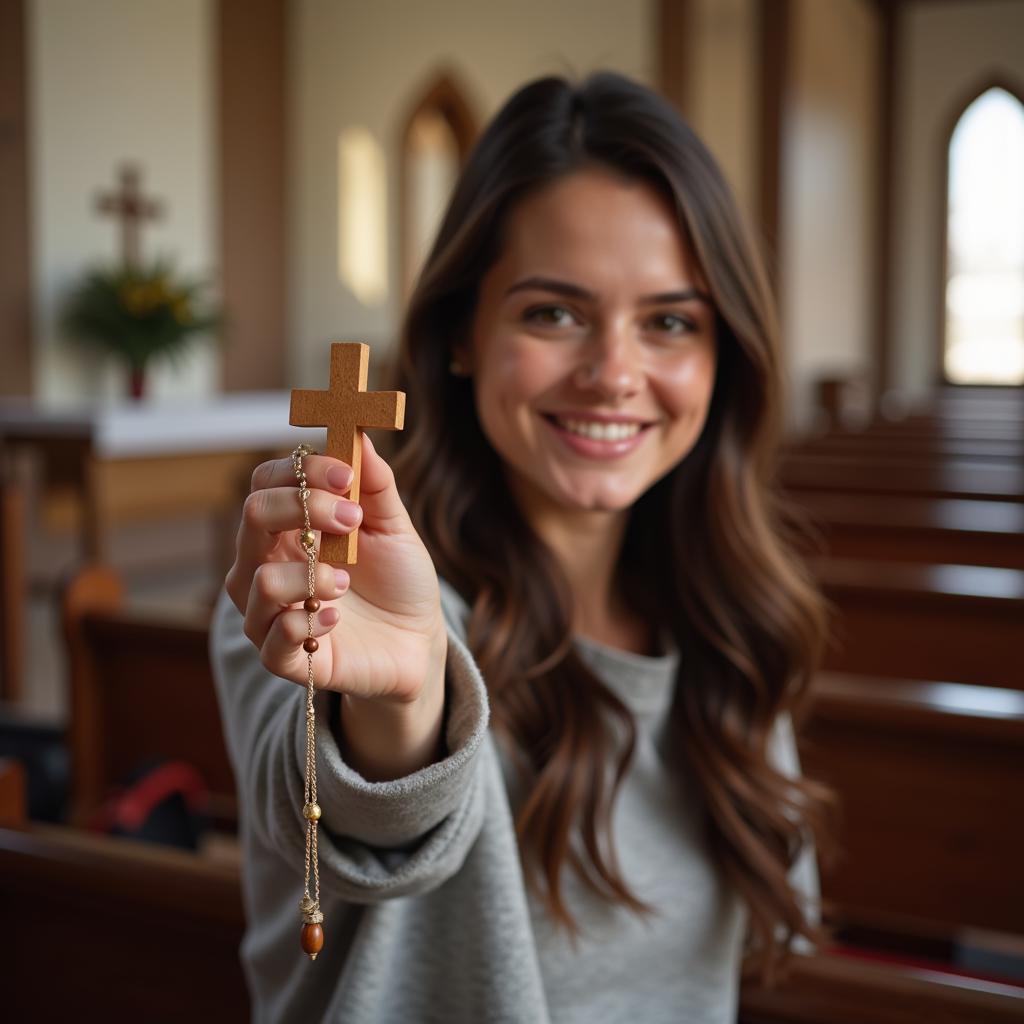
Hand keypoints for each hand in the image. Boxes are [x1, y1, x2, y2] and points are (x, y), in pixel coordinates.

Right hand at [225, 433, 445, 705]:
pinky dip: (307, 622)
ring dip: (308, 575)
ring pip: (256, 580)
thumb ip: (375, 486)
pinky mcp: (285, 658)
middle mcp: (267, 564)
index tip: (347, 476)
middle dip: (302, 508)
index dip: (302, 472)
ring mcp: (269, 611)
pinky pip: (272, 639)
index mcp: (289, 526)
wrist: (417, 642)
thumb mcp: (395, 528)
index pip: (266, 483)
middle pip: (251, 515)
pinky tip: (338, 617)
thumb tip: (360, 437)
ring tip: (344, 581)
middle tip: (351, 520)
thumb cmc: (398, 579)